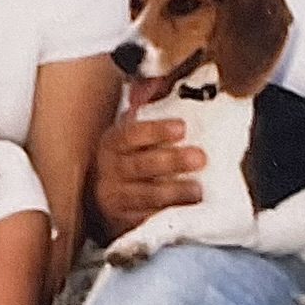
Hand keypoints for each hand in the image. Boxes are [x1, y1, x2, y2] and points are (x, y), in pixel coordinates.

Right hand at [91, 113, 204, 235]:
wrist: (103, 200)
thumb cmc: (127, 161)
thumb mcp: (131, 137)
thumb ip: (146, 110)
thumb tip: (160, 80)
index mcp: (112, 144)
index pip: (130, 135)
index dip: (156, 130)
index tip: (182, 127)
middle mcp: (109, 171)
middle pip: (139, 166)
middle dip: (171, 161)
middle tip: (200, 157)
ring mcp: (115, 200)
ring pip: (143, 196)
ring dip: (173, 192)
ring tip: (197, 190)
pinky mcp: (123, 224)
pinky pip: (144, 221)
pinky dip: (165, 217)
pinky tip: (184, 215)